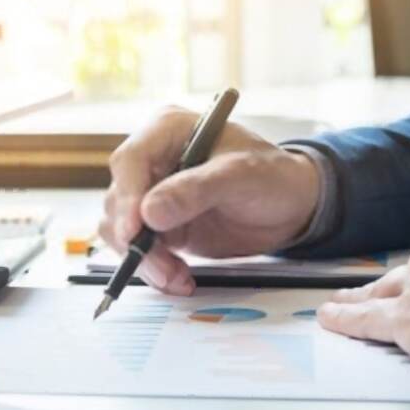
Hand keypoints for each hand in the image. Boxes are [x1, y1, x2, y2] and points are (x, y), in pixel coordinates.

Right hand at [99, 107, 320, 294]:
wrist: (290, 206)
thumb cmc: (272, 177)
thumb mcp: (241, 176)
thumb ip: (196, 191)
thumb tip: (149, 213)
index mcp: (168, 131)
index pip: (131, 160)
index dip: (127, 196)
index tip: (135, 230)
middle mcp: (152, 160)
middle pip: (119, 199)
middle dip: (136, 239)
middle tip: (164, 268)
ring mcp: (151, 193)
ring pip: (120, 228)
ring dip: (144, 259)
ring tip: (177, 277)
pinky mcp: (156, 224)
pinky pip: (137, 248)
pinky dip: (152, 268)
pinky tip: (178, 278)